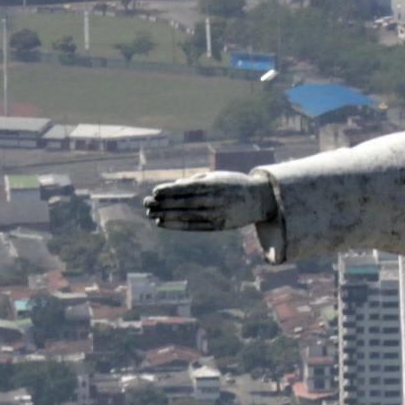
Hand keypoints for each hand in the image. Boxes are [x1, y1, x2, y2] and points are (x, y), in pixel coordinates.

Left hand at [146, 171, 274, 231]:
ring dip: (166, 215)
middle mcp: (213, 200)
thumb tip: (175, 185)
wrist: (258, 200)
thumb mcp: (217, 177)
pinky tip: (162, 223)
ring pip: (186, 215)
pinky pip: (192, 226)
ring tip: (150, 214)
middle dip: (163, 203)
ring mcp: (215, 214)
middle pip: (184, 203)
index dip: (170, 190)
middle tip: (146, 203)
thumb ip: (196, 181)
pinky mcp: (216, 226)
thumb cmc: (233, 185)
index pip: (187, 188)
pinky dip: (176, 225)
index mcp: (213, 185)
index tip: (154, 192)